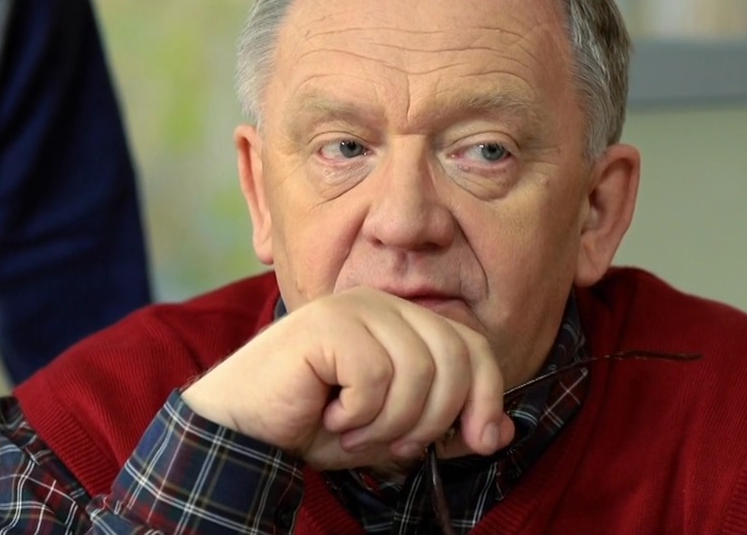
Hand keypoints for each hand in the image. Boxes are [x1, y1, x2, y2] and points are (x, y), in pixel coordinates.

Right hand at [181, 286, 514, 469]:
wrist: (244, 431)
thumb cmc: (317, 426)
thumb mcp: (395, 432)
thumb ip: (448, 428)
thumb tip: (502, 432)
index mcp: (406, 321)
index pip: (474, 346)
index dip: (486, 396)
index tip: (477, 442)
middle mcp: (385, 304)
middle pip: (455, 358)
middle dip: (433, 419)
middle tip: (391, 442)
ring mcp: (356, 307)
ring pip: (419, 372)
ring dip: (388, 422)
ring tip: (351, 428)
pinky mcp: (328, 322)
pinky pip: (376, 377)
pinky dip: (357, 414)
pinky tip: (328, 415)